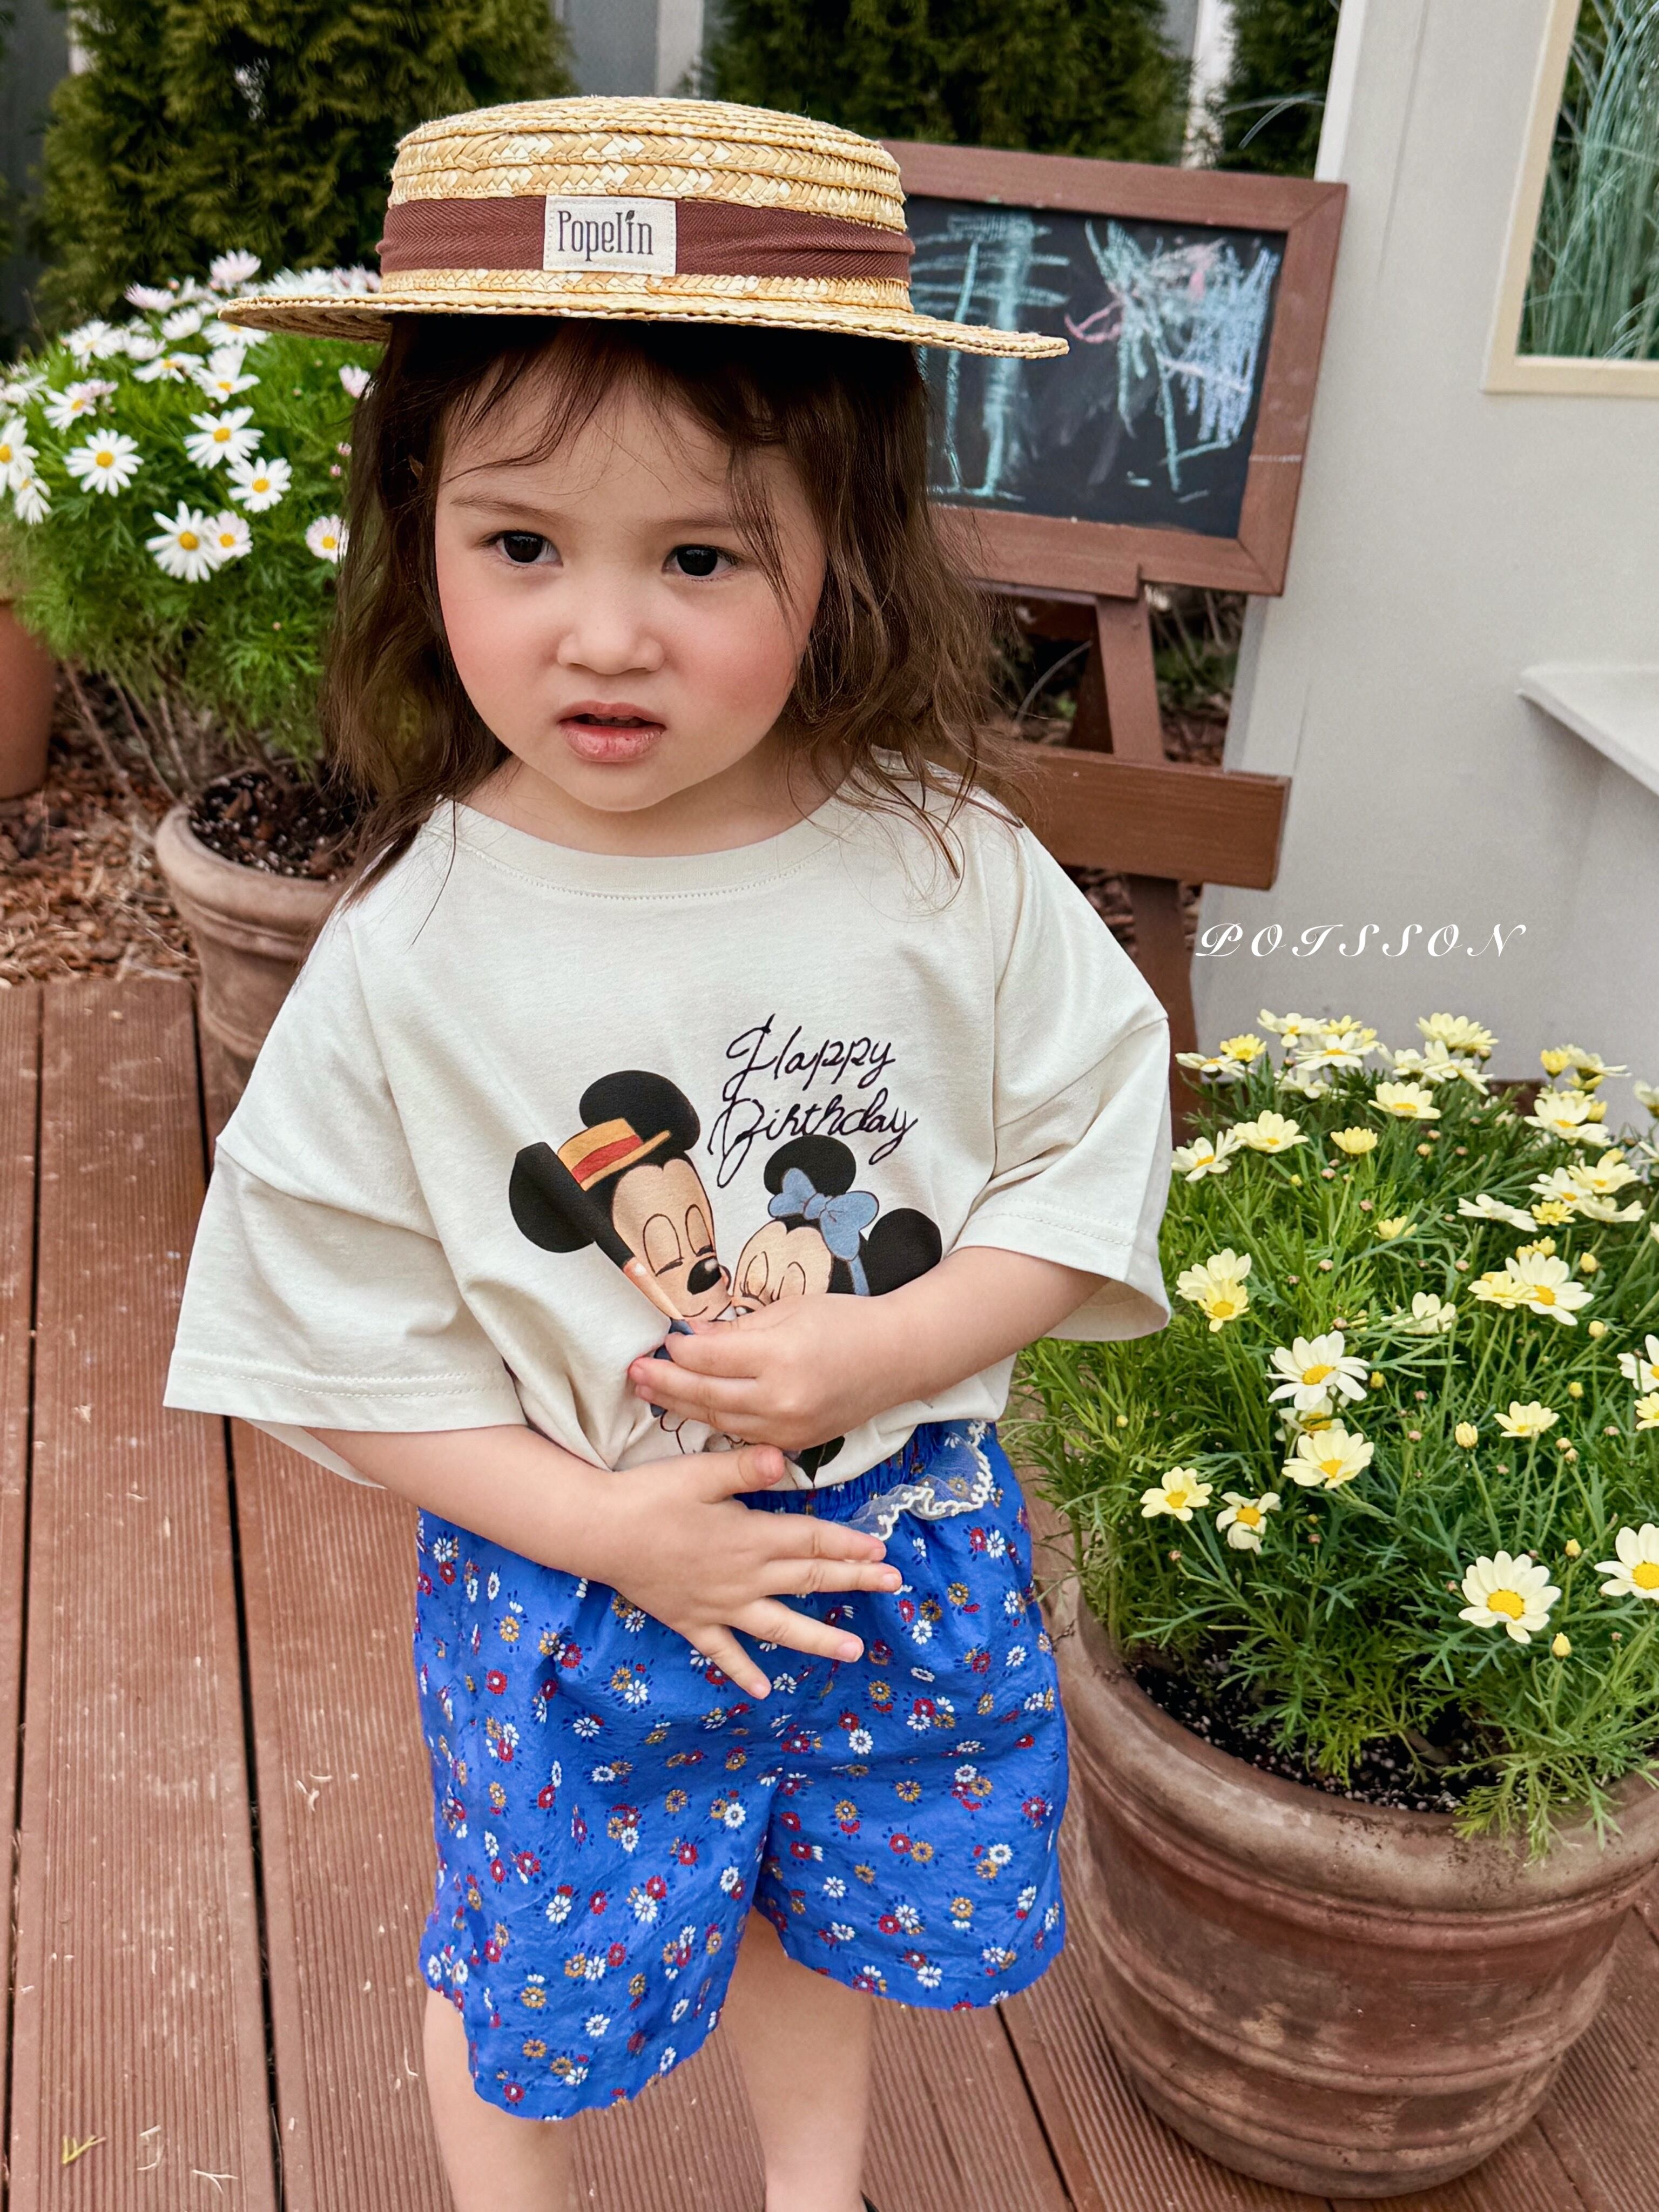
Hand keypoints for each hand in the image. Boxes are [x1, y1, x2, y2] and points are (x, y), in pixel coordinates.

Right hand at [591, 1442, 900, 1697]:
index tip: (882, 1550)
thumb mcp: (699, 1473)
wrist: (599, 1533)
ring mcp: (720, 1605)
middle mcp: (744, 1577)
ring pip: (779, 1626)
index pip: (813, 1540)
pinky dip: (742, 1670)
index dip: (849, 1544)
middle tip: (892, 1584)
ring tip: (853, 1652)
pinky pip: (722, 1652)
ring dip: (818, 1638)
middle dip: (853, 1581)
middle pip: (809, 1579)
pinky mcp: (692, 1620)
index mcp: (751, 1537)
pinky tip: (762, 1690)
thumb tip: (785, 1460)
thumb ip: (746, 1469)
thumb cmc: (649, 1495)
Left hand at [628, 1296, 895, 1455]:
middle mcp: (780, 1400)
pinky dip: (717, 1422)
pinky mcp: (797, 1444)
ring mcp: (789, 1428)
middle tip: (634, 1373)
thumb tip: (692, 1337)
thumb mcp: (790, 1311)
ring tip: (652, 1393)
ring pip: (719, 1421)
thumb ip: (737, 1330)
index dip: (677, 1351)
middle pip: (705, 1396)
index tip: (661, 1341)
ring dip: (682, 1407)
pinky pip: (745, 1435)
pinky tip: (694, 1411)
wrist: (898, 1357)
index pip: (707, 1359)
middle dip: (664, 1384)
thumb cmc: (845, 1321)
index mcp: (778, 1358)